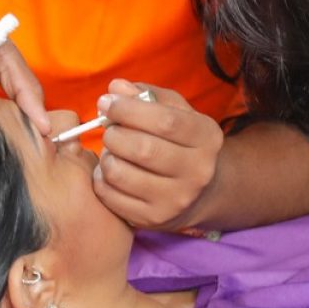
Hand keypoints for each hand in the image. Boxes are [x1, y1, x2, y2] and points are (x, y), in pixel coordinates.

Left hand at [94, 79, 225, 230]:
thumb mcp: (175, 112)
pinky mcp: (154, 219)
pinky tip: (112, 171)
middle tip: (109, 130)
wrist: (199, 191)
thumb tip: (116, 88)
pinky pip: (111, 197)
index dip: (129, 108)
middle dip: (114, 134)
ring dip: (106, 157)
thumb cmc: (179, 141)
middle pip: (143, 149)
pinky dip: (101, 180)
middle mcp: (198, 172)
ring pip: (122, 174)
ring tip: (112, 151)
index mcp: (207, 137)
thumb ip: (145, 95)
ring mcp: (176, 200)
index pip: (165, 121)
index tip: (106, 102)